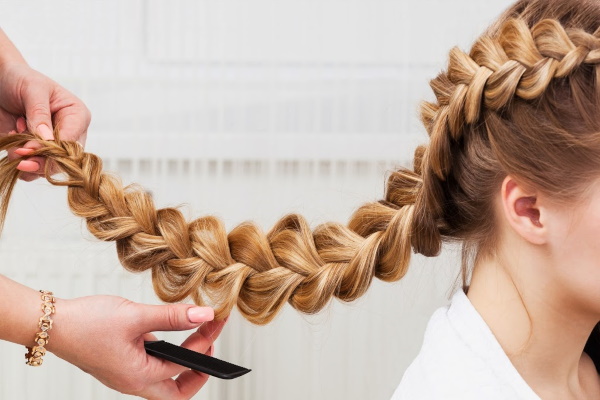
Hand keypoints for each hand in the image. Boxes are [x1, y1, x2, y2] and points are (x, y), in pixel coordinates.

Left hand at [0, 62, 90, 180]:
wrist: (0, 80)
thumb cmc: (20, 78)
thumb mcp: (32, 90)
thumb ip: (40, 114)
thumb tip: (47, 140)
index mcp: (77, 116)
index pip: (72, 142)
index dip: (52, 149)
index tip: (28, 148)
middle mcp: (69, 134)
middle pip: (63, 160)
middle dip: (40, 160)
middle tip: (18, 153)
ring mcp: (53, 145)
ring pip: (47, 169)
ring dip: (26, 160)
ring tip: (15, 137)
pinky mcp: (36, 152)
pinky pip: (32, 171)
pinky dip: (18, 163)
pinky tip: (12, 144)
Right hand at [47, 295, 225, 399]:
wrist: (50, 323)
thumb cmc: (86, 323)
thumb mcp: (135, 316)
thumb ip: (172, 316)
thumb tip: (204, 314)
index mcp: (138, 376)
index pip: (184, 367)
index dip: (205, 344)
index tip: (215, 322)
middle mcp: (133, 381)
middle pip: (177, 391)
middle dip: (199, 371)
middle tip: (210, 343)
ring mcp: (126, 374)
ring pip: (164, 378)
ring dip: (183, 359)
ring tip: (196, 332)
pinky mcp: (121, 364)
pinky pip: (150, 365)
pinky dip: (166, 352)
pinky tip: (170, 331)